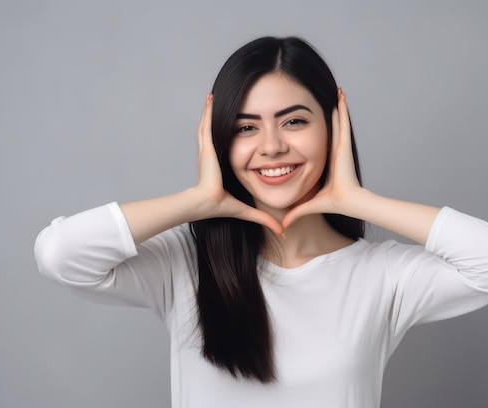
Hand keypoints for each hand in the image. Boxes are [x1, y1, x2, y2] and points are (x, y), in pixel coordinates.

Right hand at [195, 94, 283, 235]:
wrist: (206, 204)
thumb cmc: (219, 206)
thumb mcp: (248, 210)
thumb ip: (264, 218)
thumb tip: (282, 232)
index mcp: (222, 165)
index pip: (228, 145)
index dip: (232, 134)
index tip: (237, 125)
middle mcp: (214, 155)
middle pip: (218, 131)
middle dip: (221, 117)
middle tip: (223, 102)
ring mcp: (209, 149)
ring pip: (211, 124)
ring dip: (213, 110)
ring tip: (215, 95)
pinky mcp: (207, 147)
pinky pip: (207, 124)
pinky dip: (208, 111)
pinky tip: (211, 98)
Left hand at [282, 89, 362, 228]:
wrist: (349, 202)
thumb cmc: (336, 203)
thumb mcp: (310, 203)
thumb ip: (297, 211)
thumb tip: (283, 224)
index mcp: (329, 161)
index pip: (323, 141)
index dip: (321, 130)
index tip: (317, 121)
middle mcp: (335, 151)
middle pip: (333, 127)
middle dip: (332, 113)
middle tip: (328, 98)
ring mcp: (340, 146)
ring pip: (338, 121)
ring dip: (338, 106)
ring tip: (337, 91)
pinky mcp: (343, 144)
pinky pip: (343, 121)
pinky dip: (342, 108)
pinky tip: (341, 95)